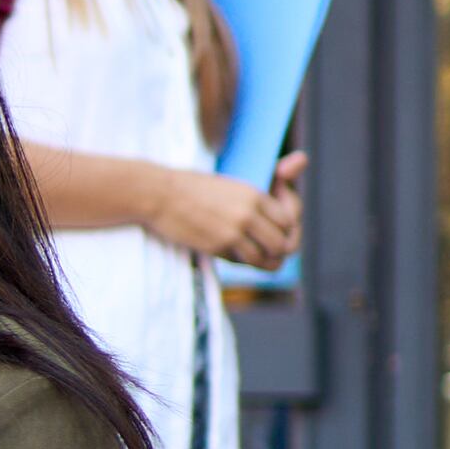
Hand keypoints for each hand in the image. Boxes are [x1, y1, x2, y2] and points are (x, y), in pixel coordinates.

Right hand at [151, 166, 292, 270]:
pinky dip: (244, 261)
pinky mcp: (218, 246)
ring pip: (268, 258)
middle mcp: (249, 213)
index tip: (278, 229)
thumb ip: (255, 201)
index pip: (289, 219)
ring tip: (255, 253)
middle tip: (270, 247)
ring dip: (263, 259)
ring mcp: (234, 232)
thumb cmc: (192, 187)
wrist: (160, 195)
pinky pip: (244, 262)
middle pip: (284, 242)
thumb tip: (280, 215)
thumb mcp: (230, 185)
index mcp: (254, 194)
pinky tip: (235, 253)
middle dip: (280, 248)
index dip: (288, 228)